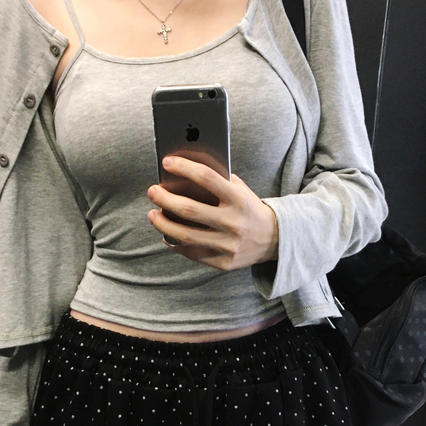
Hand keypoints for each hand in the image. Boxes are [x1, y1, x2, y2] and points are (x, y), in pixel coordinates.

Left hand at [147, 156, 278, 270]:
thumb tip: (182, 173)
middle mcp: (233, 223)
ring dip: (162, 225)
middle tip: (152, 191)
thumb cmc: (248, 208)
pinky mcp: (224, 262)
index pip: (206, 178)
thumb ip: (217, 181)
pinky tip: (167, 234)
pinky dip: (176, 243)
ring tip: (152, 215)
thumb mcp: (240, 190)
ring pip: (185, 236)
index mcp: (238, 199)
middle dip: (164, 199)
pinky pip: (192, 253)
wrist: (274, 239)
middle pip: (188, 210)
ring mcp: (228, 245)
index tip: (166, 162)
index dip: (184, 168)